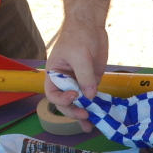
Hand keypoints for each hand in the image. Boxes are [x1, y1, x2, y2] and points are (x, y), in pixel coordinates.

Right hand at [43, 0, 110, 132]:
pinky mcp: (91, 82)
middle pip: (66, 102)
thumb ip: (84, 76)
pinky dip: (95, 107)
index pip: (53, 93)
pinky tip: (99, 117)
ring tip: (89, 127)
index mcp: (54, 74)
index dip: (62, 99)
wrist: (91, 25)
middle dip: (73, 110)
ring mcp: (79, 82)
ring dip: (84, 115)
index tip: (75, 96)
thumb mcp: (80, 55)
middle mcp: (65, 81)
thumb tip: (90, 95)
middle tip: (84, 115)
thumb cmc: (78, 36)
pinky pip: (92, 98)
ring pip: (79, 103)